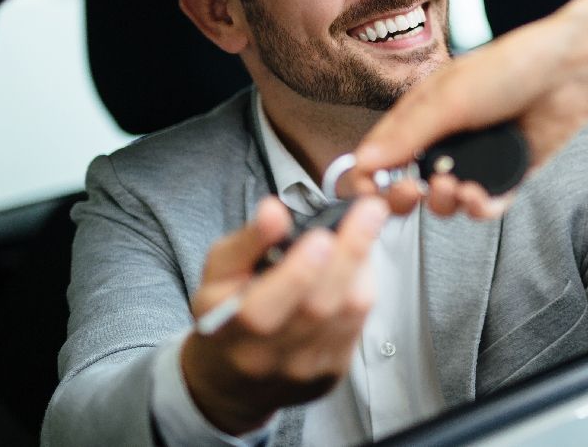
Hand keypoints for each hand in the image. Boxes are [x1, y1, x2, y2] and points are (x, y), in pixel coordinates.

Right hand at [181, 195, 388, 434]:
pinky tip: (360, 262)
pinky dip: (365, 284)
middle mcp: (265, 355)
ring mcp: (303, 367)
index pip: (262, 309)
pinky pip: (360, 322)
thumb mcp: (219, 272)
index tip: (321, 236)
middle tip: (368, 212)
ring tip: (364, 227)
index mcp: (227, 328)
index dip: (296, 272)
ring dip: (362, 264)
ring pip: (348, 313)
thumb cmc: (228, 313)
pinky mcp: (333, 369)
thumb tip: (273, 212)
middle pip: (318, 307)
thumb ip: (247, 240)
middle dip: (349, 253)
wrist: (237, 376)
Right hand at [350, 0, 587, 217]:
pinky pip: (484, 206)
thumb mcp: (449, 98)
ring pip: (445, 202)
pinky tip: (479, 196)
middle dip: (405, 197)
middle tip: (411, 193)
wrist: (568, 73)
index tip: (367, 192)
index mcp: (421, 115)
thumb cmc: (509, 69)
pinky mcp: (507, 176)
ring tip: (456, 187)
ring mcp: (476, 160)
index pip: (382, 154)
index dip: (370, 177)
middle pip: (409, 185)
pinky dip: (478, 207)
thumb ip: (407, 134)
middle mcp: (445, 140)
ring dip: (444, 203)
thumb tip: (364, 163)